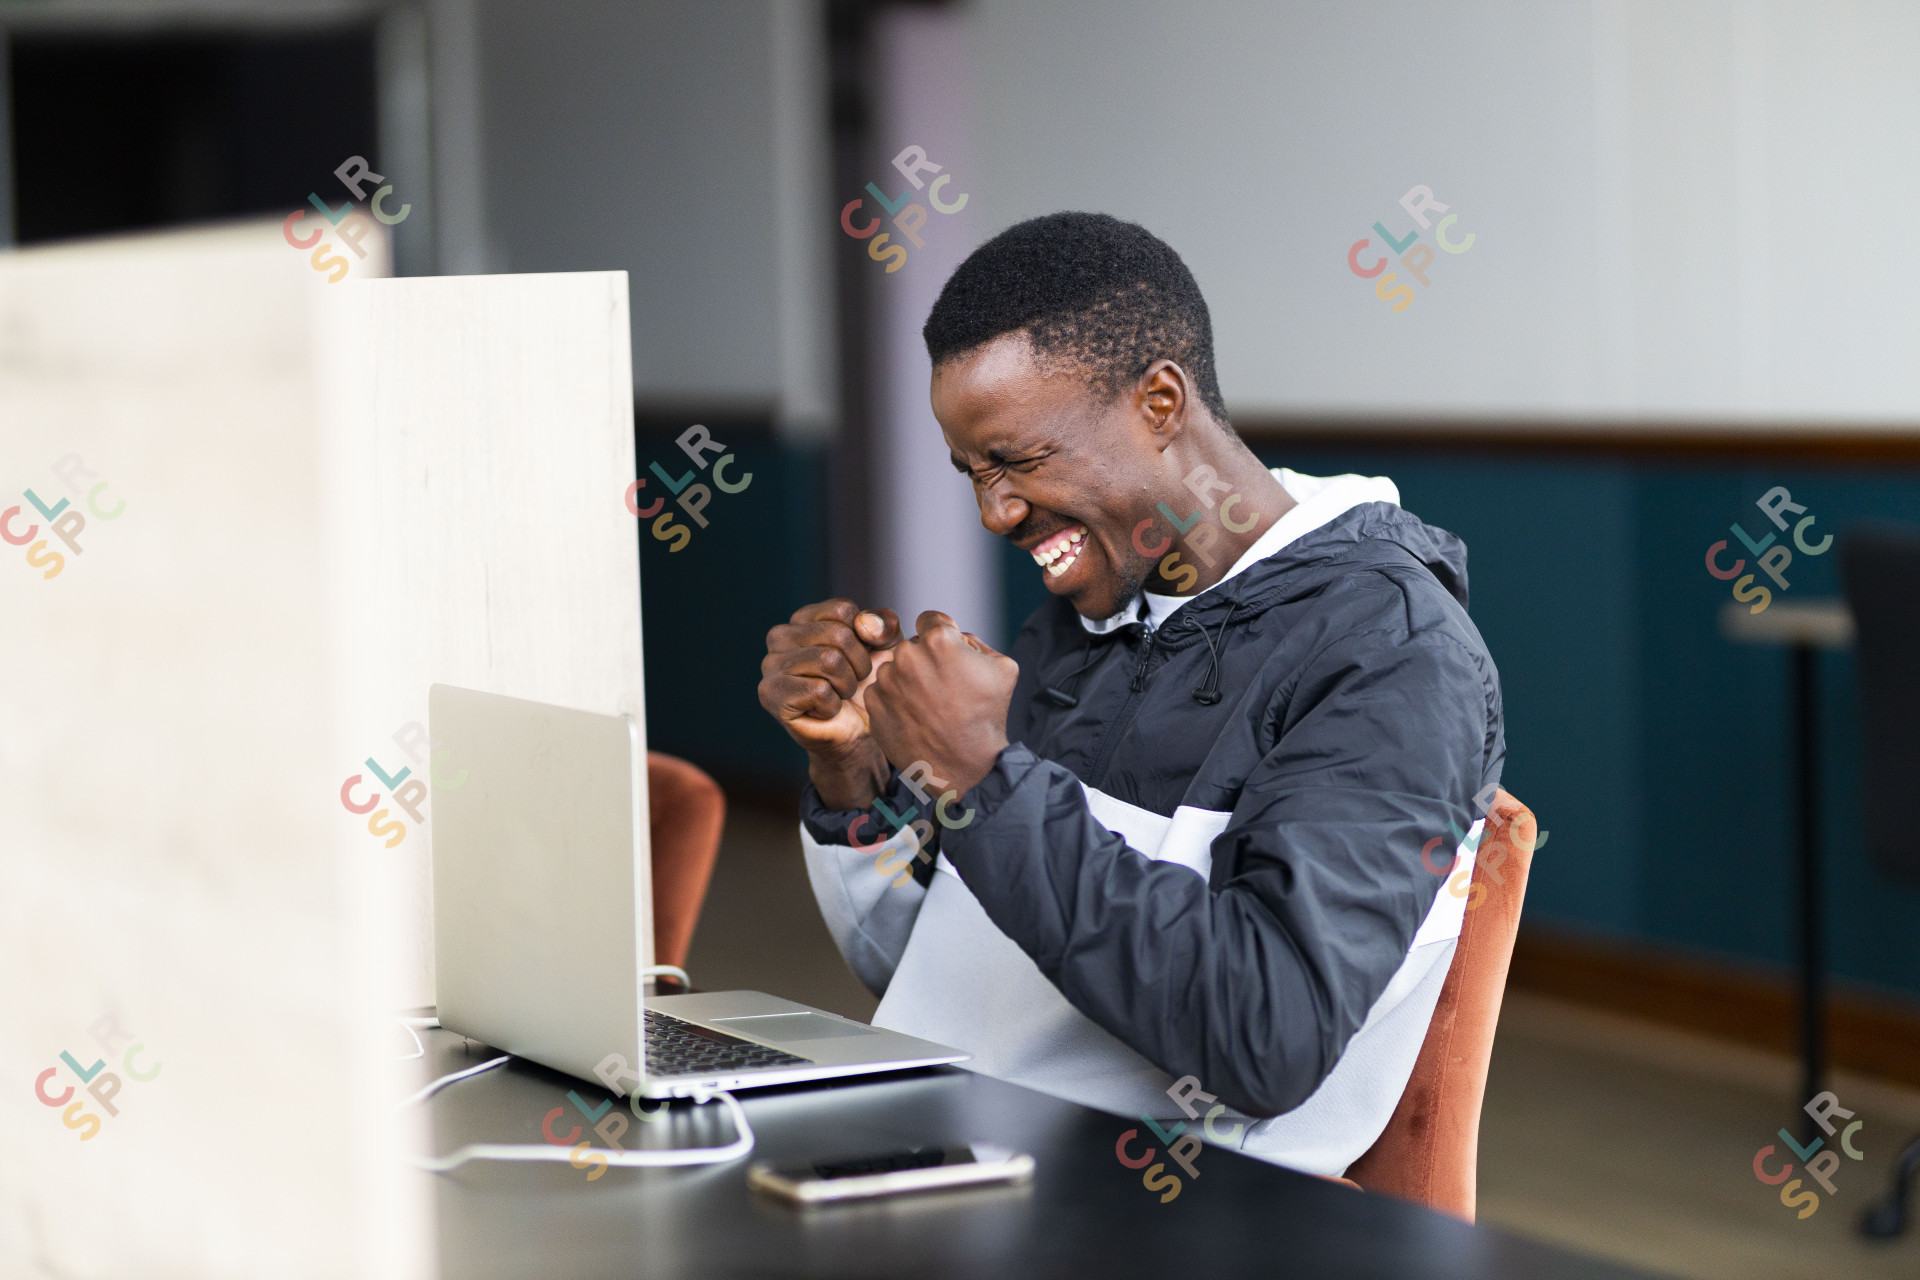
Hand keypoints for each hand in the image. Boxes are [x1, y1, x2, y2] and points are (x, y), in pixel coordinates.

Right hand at [759, 599, 903, 808]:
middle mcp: (780, 636)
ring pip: (828, 661)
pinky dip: (832, 705)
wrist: (855, 732)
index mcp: (803, 618)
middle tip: (853, 683)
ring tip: (839, 695)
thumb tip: (865, 624)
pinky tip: (824, 710)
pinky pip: (818, 691)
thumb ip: (885, 625)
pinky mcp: (770, 694)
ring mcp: (770, 665)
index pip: (842, 610)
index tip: (859, 658)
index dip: (864, 638)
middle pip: (838, 635)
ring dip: (846, 686)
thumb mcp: (885, 649)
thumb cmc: (864, 687)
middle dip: (859, 665)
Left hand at [864, 612, 1019, 798]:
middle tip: (943, 688)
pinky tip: (915, 718)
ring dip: (908, 681)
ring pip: (895, 670)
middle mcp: (907, 655)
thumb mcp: (1002, 667)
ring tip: (930, 707)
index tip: (949, 656)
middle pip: (911, 646)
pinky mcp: (874, 705)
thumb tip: (957, 637)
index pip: (930, 620)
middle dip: (925, 660)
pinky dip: (895, 702)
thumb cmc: (988, 716)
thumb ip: (977, 641)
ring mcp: (887, 681)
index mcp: (939, 640)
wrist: (967, 766)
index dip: (942, 636)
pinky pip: (882, 692)